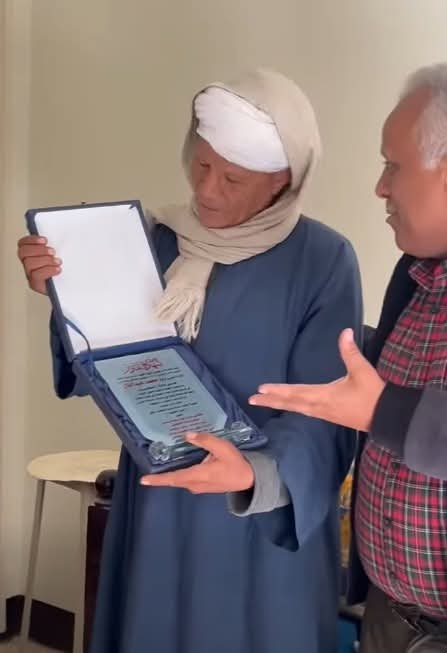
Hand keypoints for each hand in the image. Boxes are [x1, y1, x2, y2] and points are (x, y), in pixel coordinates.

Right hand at [17, 235, 61, 294]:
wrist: (68, 286)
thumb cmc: (62, 268)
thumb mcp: (59, 253)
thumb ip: (56, 244)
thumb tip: (64, 234)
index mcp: (31, 254)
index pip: (22, 243)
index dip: (31, 240)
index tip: (45, 240)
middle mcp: (28, 263)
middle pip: (23, 252)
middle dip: (39, 250)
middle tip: (53, 251)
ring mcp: (30, 274)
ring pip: (29, 263)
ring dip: (45, 260)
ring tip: (58, 261)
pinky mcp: (35, 284)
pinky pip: (36, 275)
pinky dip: (48, 270)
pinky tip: (58, 269)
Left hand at [140, 432, 254, 493]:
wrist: (248, 479)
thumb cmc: (235, 463)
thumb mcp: (222, 447)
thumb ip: (205, 441)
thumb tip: (187, 435)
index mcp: (199, 475)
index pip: (175, 478)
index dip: (159, 480)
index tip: (144, 480)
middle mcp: (195, 484)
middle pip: (174, 480)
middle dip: (160, 477)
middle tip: (147, 472)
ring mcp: (198, 487)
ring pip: (179, 480)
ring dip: (169, 475)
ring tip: (160, 462)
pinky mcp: (201, 485)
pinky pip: (185, 479)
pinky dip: (179, 473)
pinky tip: (177, 463)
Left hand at [249, 328, 384, 431]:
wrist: (386, 417)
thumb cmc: (373, 394)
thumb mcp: (362, 370)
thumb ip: (350, 351)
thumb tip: (345, 332)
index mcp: (323, 396)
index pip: (294, 392)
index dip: (277, 390)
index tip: (260, 389)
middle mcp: (319, 407)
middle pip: (290, 403)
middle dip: (271, 400)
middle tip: (251, 399)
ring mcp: (323, 413)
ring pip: (296, 408)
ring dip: (279, 404)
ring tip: (264, 401)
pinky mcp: (329, 415)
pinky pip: (304, 411)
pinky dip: (292, 407)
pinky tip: (290, 405)